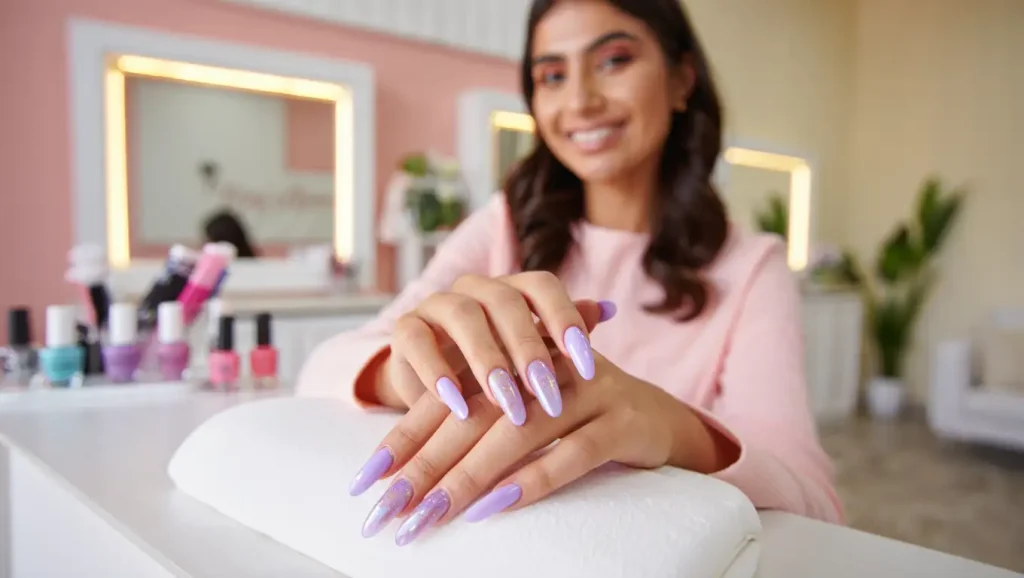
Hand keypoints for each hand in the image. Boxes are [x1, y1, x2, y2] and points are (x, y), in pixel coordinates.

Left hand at [355, 353, 716, 544]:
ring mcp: (586, 391)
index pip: (446, 398)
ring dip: (467, 478)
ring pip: (515, 433)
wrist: (658, 415)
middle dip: (423, 466)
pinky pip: (572, 453)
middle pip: (471, 416)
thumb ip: (473, 423)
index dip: (404, 437)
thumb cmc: (573, 418)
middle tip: (384, 511)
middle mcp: (544, 367)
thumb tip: (401, 475)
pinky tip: (495, 507)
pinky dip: (532, 480)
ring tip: (427, 517)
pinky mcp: (622, 421)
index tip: (365, 482)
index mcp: (512, 359)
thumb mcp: (522, 412)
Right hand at [375, 271, 614, 424]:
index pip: (543, 286)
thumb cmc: (497, 377)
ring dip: (487, 361)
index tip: (587, 365)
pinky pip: (418, 341)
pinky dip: (437, 372)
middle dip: (529, 349)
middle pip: (505, 301)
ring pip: (464, 316)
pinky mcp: (405, 329)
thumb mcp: (532, 362)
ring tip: (506, 402)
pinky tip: (456, 405)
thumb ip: (563, 338)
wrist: (437, 393)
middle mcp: (476, 289)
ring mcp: (438, 304)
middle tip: (548, 393)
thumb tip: (608, 308)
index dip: (565, 319)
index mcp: (513, 290)